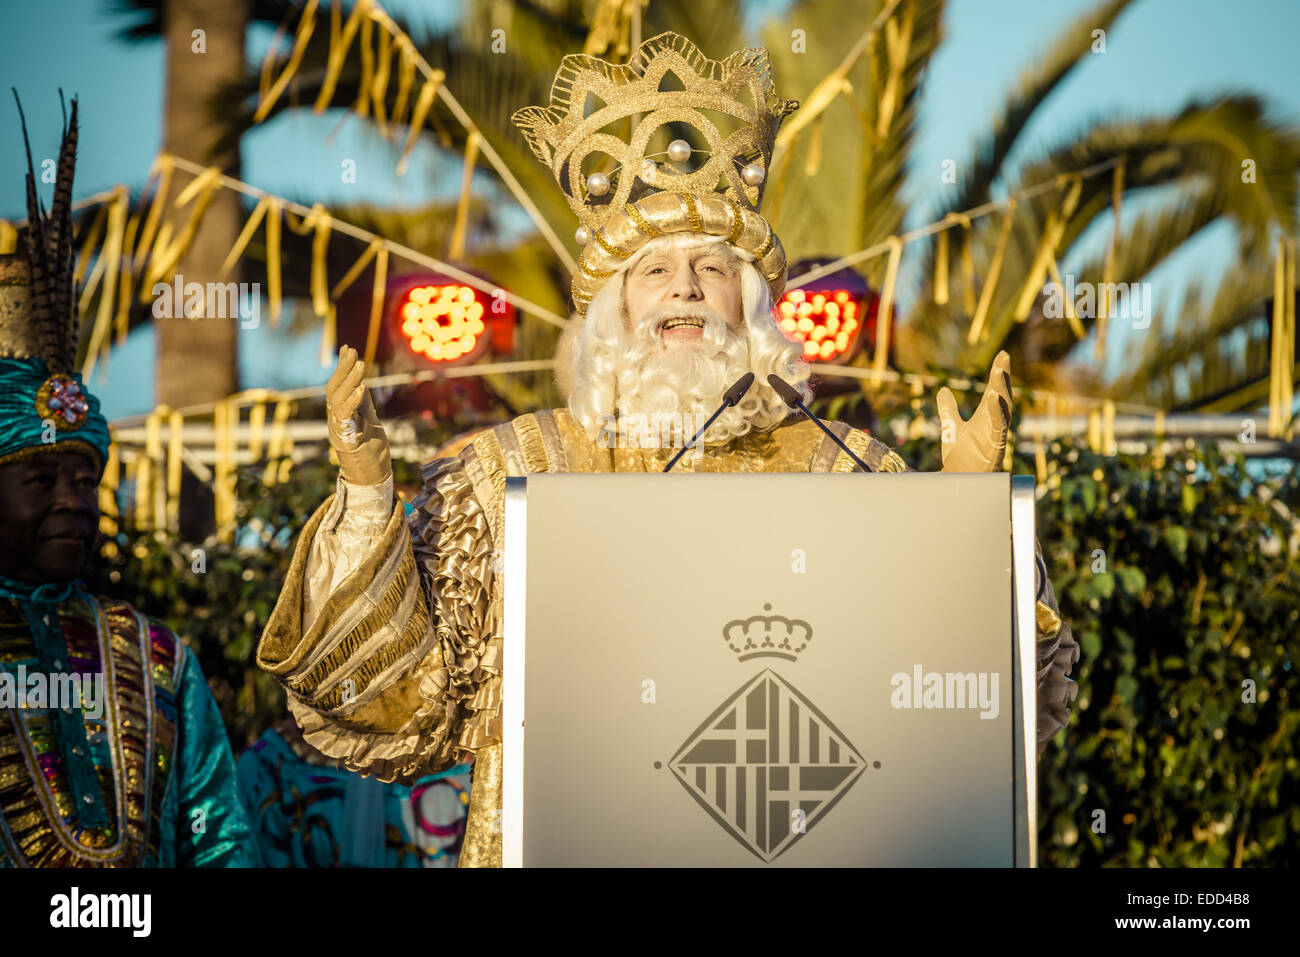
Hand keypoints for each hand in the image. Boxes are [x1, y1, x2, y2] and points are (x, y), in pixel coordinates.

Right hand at [326, 345, 391, 485]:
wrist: (371, 480)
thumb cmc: (370, 452)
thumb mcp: (369, 421)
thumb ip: (364, 403)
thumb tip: (361, 382)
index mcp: (340, 415)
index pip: (337, 386)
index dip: (342, 367)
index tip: (348, 348)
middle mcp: (335, 421)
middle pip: (334, 390)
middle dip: (343, 369)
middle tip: (352, 351)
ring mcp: (338, 431)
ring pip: (338, 401)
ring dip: (349, 381)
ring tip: (360, 364)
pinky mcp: (346, 441)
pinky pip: (345, 418)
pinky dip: (353, 402)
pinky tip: (361, 388)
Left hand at [935, 350, 1011, 472]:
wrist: (960, 480)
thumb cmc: (961, 457)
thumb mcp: (951, 428)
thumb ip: (948, 410)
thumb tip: (942, 390)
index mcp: (985, 416)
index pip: (993, 390)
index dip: (997, 374)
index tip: (1002, 354)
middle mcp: (993, 422)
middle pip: (1001, 394)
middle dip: (1003, 376)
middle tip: (1003, 357)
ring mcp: (996, 433)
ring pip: (1002, 408)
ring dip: (1001, 389)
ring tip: (998, 371)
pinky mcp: (996, 445)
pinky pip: (999, 425)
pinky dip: (996, 411)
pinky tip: (993, 397)